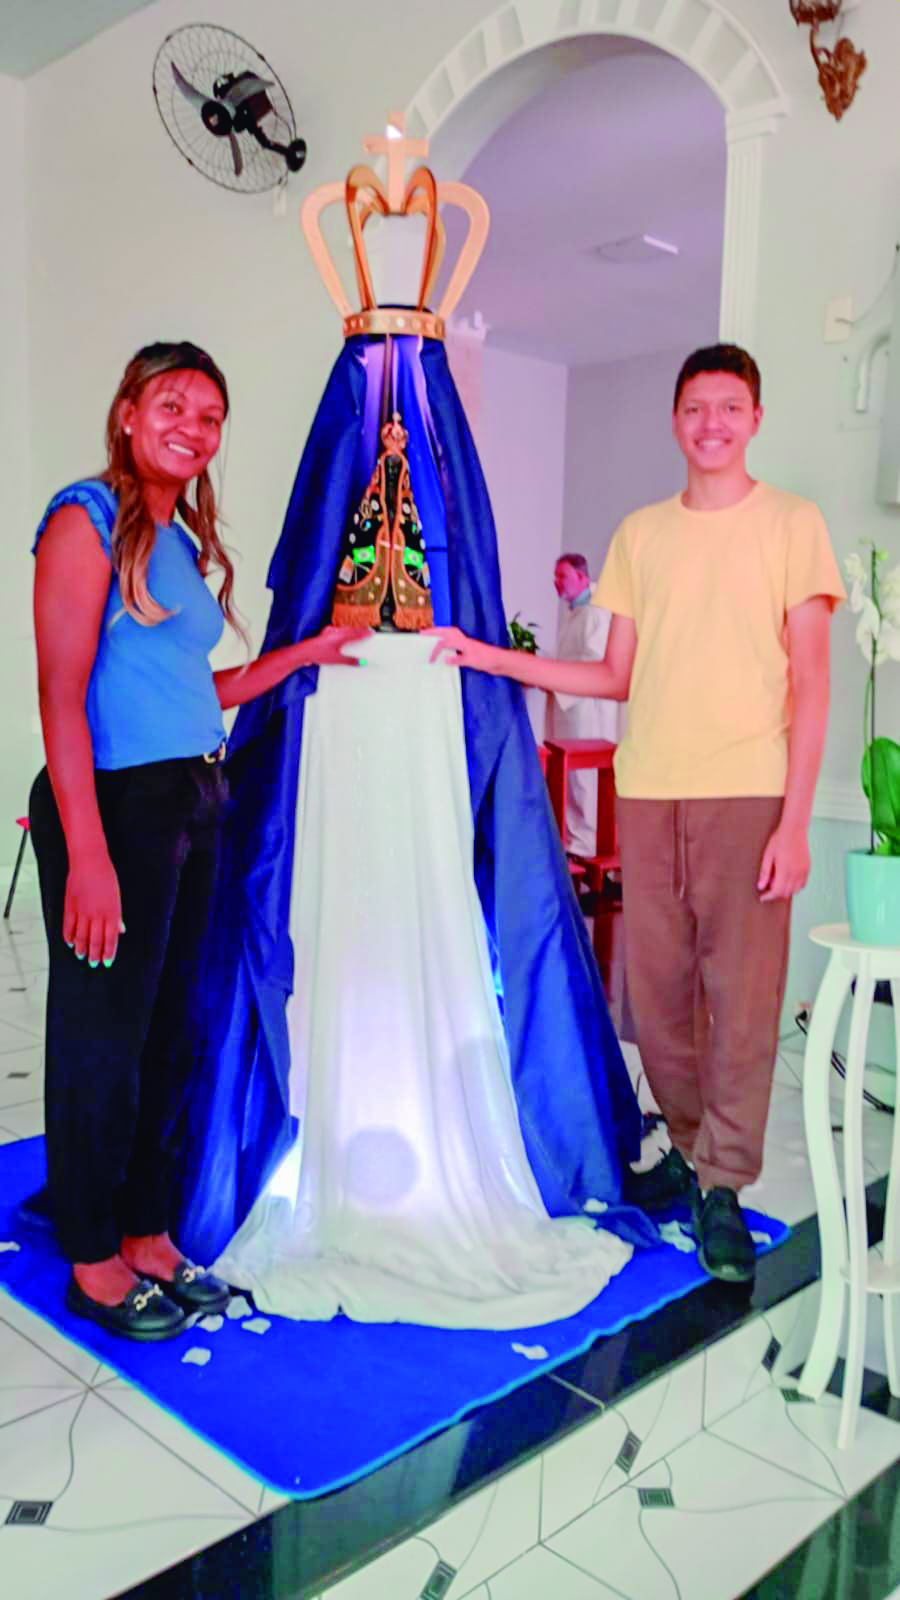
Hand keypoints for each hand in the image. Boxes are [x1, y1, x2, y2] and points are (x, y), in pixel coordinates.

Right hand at [64, 849, 123, 965]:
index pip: (110, 939)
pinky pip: (68, 927)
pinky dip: (68, 937)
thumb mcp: (117, 897)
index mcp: (112, 913)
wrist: (90, 862)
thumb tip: (120, 931)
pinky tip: (70, 943)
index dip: (108, 952)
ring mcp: (82, 912)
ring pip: (80, 937)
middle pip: (95, 941)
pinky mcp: (70, 907)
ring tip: (81, 956)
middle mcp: (97, 915)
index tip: (107, 962)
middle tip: (93, 963)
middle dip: (94, 955)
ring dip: (81, 949)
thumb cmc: (106, 877)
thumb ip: (117, 916)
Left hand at [304, 626, 369, 666]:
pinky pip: (339, 631)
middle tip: (367, 631)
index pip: (356, 633)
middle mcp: (336, 632)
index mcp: (341, 636)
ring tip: (358, 632)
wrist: (304, 652)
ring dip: (352, 630)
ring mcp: (330, 632)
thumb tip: (361, 662)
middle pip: (351, 630)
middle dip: (360, 630)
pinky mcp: (325, 634)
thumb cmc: (318, 653)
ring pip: (345, 629)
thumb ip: (350, 661)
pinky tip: (344, 634)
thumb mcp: (336, 659)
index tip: (372, 633)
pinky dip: (344, 632)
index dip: (365, 633)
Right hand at [426, 625, 494, 670]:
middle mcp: (463, 639)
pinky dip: (446, 638)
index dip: (435, 651)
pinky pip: (454, 639)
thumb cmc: (487, 659)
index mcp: (462, 642)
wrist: (499, 660)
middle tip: (422, 633)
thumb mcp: (471, 661)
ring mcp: (466, 642)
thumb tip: (445, 659)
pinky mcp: (468, 647)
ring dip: (440, 632)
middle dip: (433, 631)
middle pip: (445, 631)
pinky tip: (443, 645)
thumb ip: (458, 660)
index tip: (431, 660)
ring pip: (450, 633)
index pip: (444, 643)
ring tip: (430, 634)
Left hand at [757, 823, 809, 901]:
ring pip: (795, 890)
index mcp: (784, 870)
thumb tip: (761, 886)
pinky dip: (794, 886)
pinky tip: (787, 878)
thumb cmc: (779, 840)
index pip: (777, 892)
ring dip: (785, 890)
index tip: (763, 897)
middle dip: (776, 893)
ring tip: (778, 879)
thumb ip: (765, 873)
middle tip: (769, 884)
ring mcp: (803, 871)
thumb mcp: (768, 856)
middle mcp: (796, 873)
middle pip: (786, 893)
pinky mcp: (807, 868)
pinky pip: (802, 884)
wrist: (794, 829)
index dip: (769, 897)